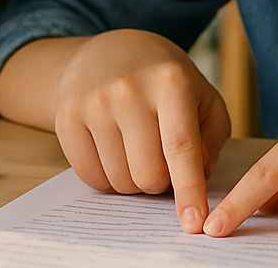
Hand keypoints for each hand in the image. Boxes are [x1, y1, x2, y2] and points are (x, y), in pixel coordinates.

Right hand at [54, 29, 230, 234]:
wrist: (109, 52)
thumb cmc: (164, 81)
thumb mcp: (202, 97)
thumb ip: (210, 139)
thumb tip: (196, 178)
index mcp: (170, 82)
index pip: (181, 146)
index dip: (189, 190)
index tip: (195, 224)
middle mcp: (128, 89)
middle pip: (148, 174)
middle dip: (160, 181)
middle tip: (160, 158)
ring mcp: (93, 102)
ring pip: (120, 181)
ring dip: (133, 180)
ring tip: (136, 149)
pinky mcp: (66, 116)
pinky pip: (90, 177)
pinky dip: (107, 178)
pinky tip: (113, 151)